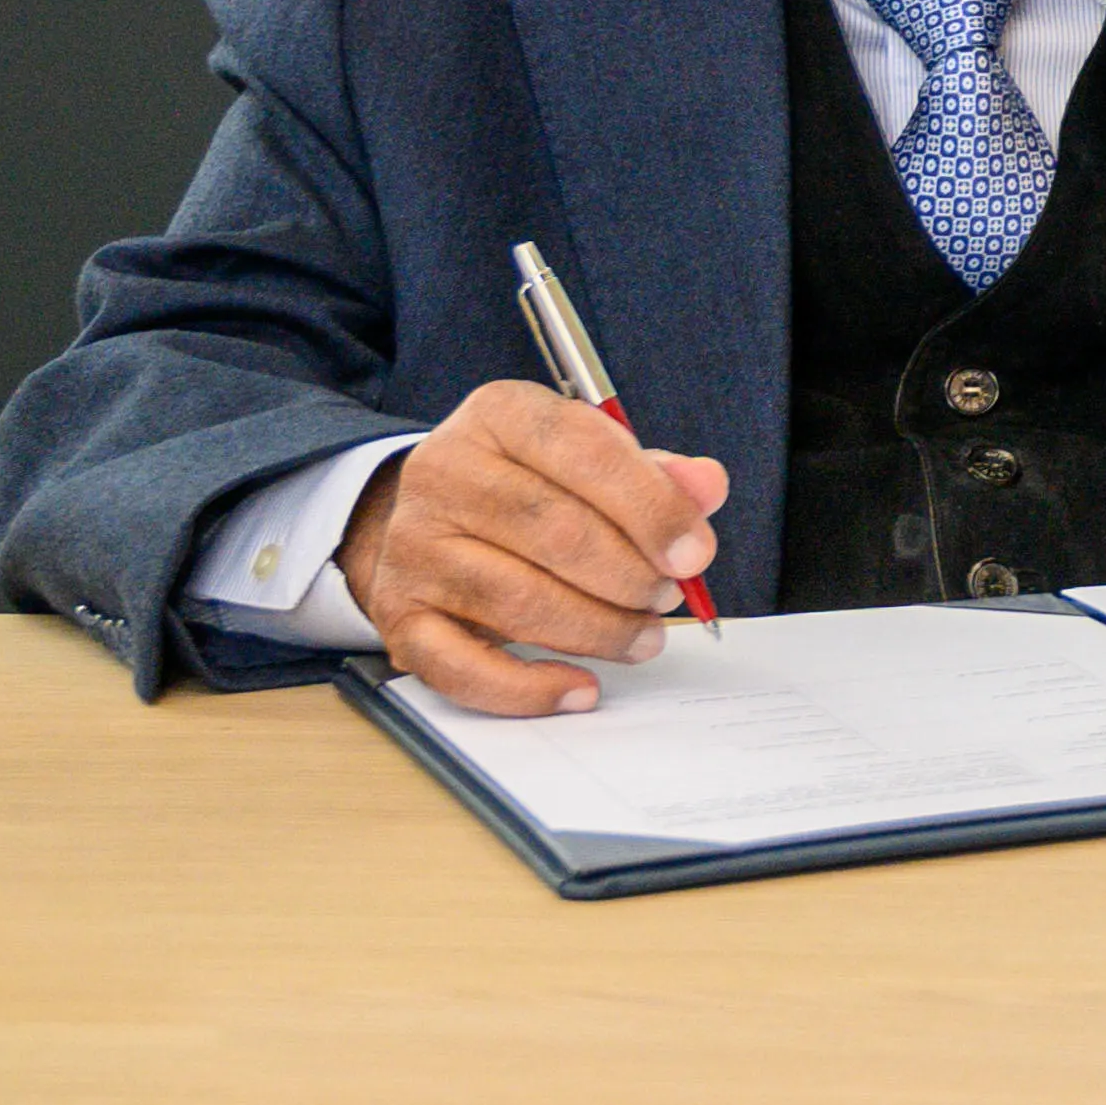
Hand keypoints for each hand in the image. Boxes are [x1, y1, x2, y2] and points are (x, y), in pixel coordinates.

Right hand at [346, 381, 727, 713]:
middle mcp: (443, 473)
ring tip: (644, 637)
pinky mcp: (398, 616)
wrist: (435, 518)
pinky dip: (528, 689)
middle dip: (630, 574)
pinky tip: (580, 688)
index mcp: (498, 415)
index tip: (696, 554)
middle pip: (553, 530)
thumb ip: (656, 473)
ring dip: (598, 629)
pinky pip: (461, 668)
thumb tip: (707, 486)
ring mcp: (411, 547)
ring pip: (517, 600)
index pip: (581, 449)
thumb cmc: (534, 485)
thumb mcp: (592, 458)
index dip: (650, 507)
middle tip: (669, 597)